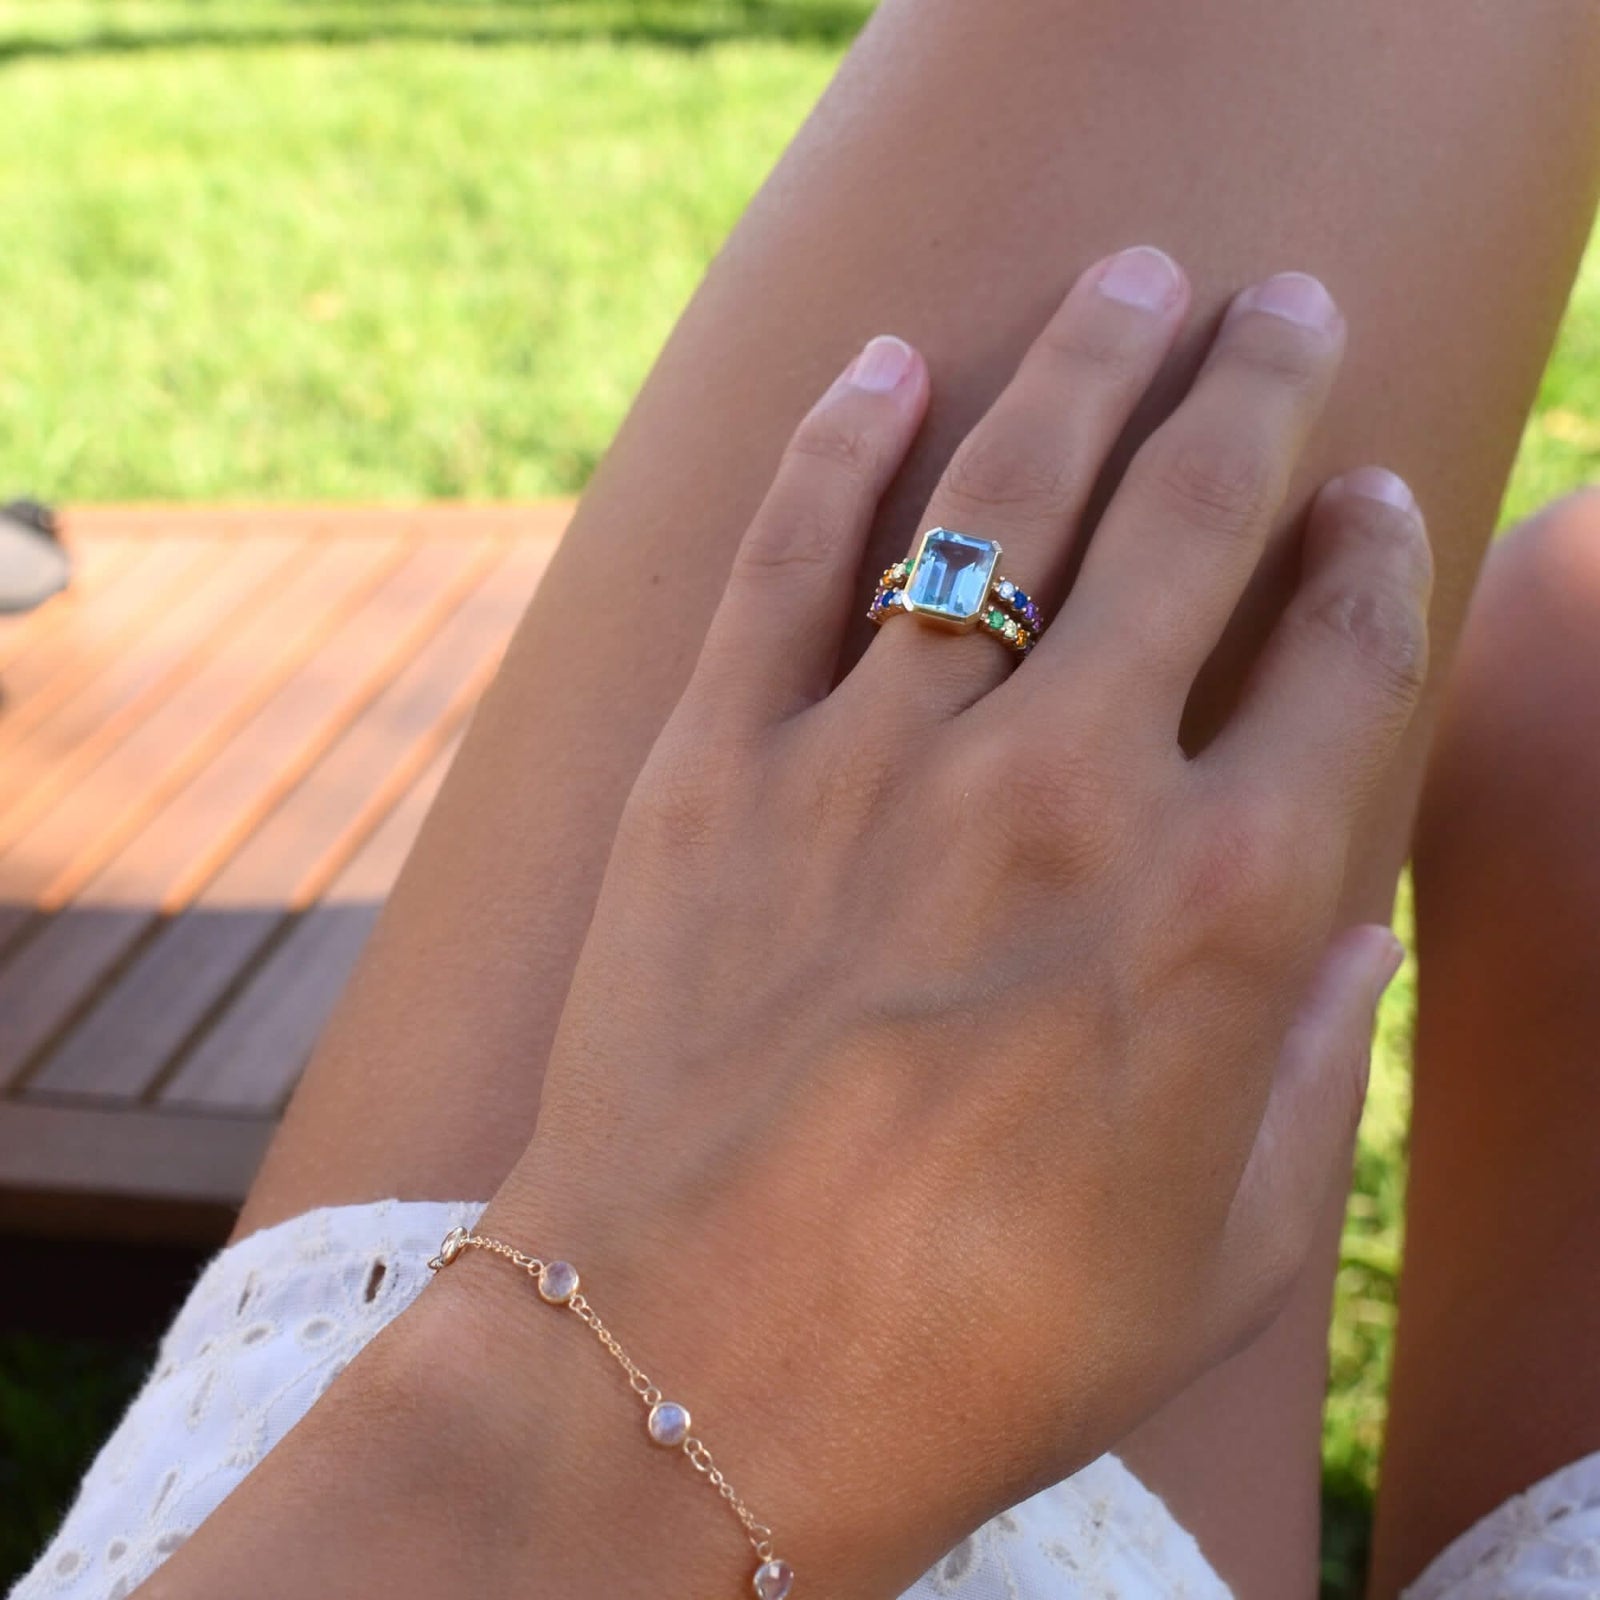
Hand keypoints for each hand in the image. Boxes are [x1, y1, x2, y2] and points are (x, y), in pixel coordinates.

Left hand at [436, 251, 1425, 1595]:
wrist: (689, 1380)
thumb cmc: (973, 1351)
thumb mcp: (1218, 1253)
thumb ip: (1308, 1070)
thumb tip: (1355, 930)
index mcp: (1223, 914)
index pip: (1342, 659)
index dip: (1370, 558)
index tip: (1368, 500)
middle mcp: (1065, 799)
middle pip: (1194, 518)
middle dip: (1258, 388)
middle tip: (1282, 305)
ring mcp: (878, 764)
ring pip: (1004, 496)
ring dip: (1088, 364)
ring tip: (1137, 279)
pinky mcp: (716, 768)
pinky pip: (785, 559)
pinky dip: (839, 444)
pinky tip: (892, 362)